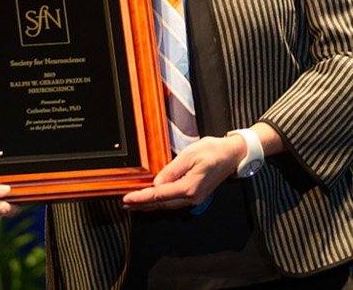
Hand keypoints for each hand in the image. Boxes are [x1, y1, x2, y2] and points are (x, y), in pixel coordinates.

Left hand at [121, 134, 241, 211]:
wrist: (232, 154)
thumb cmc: (213, 152)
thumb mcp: (188, 156)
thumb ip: (171, 170)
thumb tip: (157, 183)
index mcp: (190, 188)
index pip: (159, 195)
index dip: (141, 198)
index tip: (127, 198)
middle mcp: (192, 197)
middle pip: (161, 204)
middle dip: (141, 204)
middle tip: (124, 204)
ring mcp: (195, 198)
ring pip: (167, 205)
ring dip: (149, 205)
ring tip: (133, 205)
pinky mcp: (195, 195)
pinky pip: (173, 201)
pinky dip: (159, 202)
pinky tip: (151, 201)